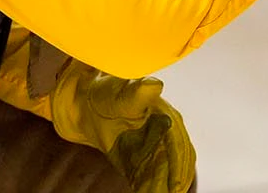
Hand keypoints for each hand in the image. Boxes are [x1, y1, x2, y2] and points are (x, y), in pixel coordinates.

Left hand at [53, 64, 194, 192]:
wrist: (89, 104)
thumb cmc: (108, 94)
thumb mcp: (120, 92)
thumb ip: (137, 92)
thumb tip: (154, 85)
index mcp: (166, 117)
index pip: (177, 144)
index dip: (178, 165)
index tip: (176, 185)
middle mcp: (165, 135)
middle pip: (174, 164)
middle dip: (173, 182)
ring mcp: (153, 151)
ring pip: (163, 175)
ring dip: (163, 188)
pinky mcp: (140, 163)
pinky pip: (148, 180)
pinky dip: (150, 189)